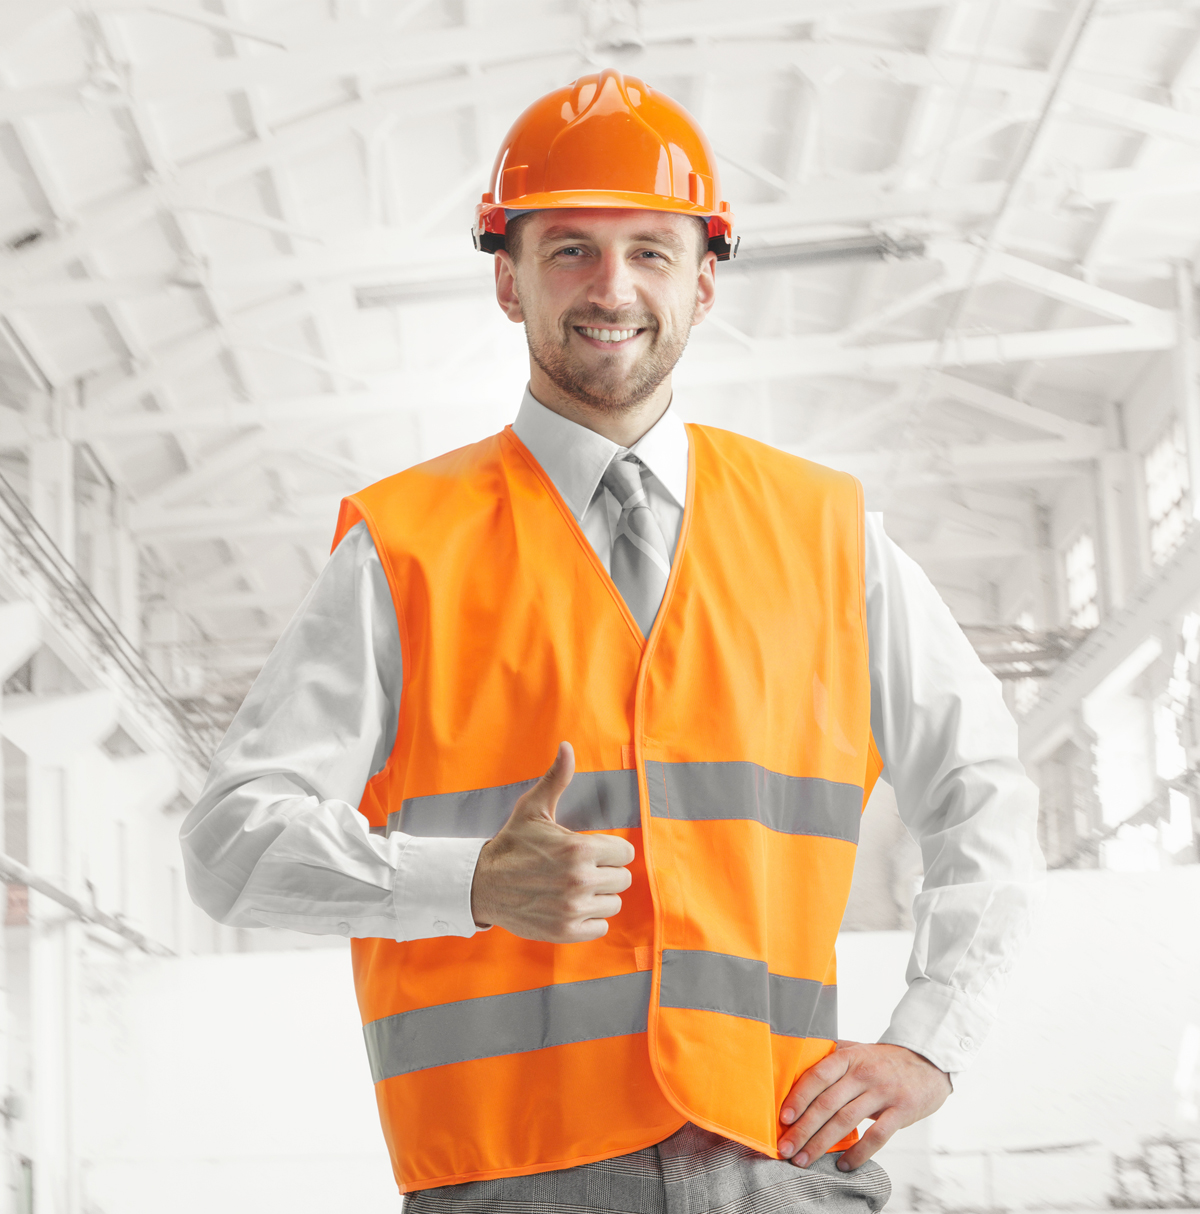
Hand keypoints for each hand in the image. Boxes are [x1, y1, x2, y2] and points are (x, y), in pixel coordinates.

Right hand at [470, 742, 635, 941]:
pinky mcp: (566, 931)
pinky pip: (600, 927)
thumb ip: (557, 778)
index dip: (611, 850)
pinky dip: (590, 919)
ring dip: (599, 896)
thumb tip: (567, 747)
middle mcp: (579, 880)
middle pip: (622, 879)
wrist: (482, 884)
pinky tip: (571, 906)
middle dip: (606, 872)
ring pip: (613, 904)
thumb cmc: (512, 844)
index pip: (625, 853)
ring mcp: (573, 908)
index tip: (593, 851)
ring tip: (576, 888)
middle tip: (582, 869)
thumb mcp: (533, 808)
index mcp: (578, 848)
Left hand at [777, 1041, 950, 1169]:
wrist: (928, 1063)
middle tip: (786, 1148)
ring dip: (822, 1144)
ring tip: (804, 1160)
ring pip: (846, 1121)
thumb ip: (832, 1058)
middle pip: (828, 1103)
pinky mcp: (901, 1111)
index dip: (799, 1097)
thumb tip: (796, 1069)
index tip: (783, 1118)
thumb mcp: (858, 1051)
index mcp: (849, 1056)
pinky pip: (877, 1136)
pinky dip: (858, 1153)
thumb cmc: (884, 1061)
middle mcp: (864, 1072)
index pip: (818, 1076)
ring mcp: (884, 1092)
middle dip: (803, 1128)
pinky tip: (843, 1165)